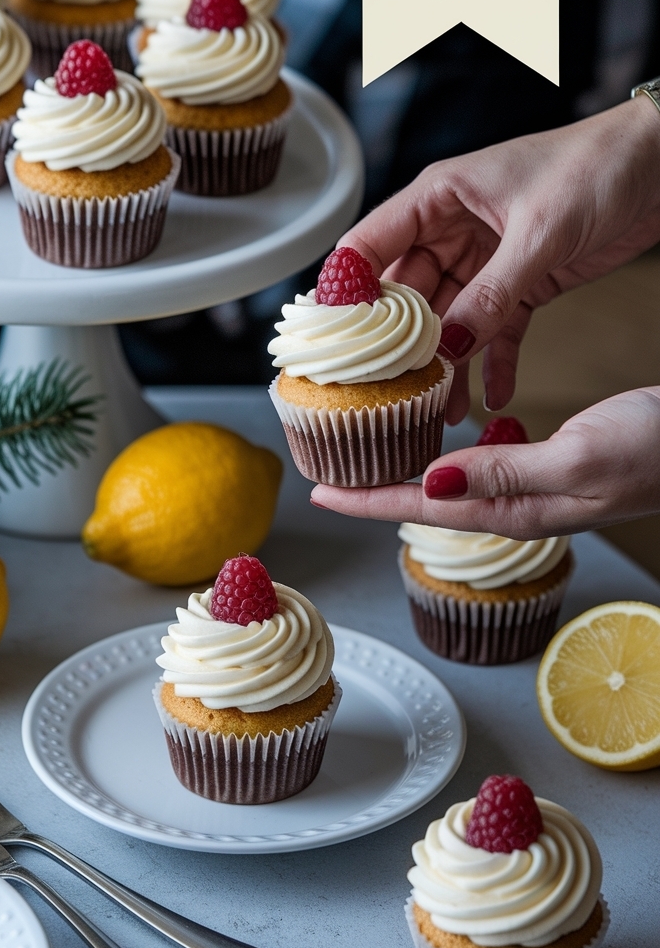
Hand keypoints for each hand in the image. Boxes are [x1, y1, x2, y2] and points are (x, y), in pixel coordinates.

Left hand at [310, 388, 659, 536]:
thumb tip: (434, 482)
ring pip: (452, 484)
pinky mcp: (550, 466)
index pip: (425, 509)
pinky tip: (437, 437)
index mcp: (519, 509)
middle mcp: (520, 504)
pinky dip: (448, 453)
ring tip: (365, 456)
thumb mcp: (579, 457)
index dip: (369, 502)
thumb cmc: (658, 449)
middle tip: (327, 475)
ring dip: (404, 471)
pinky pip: (482, 466)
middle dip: (374, 490)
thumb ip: (506, 474)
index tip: (321, 496)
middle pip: (428, 501)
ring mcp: (535, 488)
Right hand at [343, 96, 659, 421]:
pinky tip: (493, 396)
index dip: (348, 294)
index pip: (368, 246)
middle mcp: (453, 229)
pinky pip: (496, 330)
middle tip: (393, 390)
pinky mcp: (522, 282)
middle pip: (407, 295)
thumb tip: (448, 347)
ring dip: (448, 364)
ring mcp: (486, 259)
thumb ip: (490, 293)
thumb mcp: (537, 232)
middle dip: (400, 344)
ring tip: (441, 407)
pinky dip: (495, 362)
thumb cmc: (595, 166)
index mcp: (438, 197)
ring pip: (450, 320)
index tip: (340, 342)